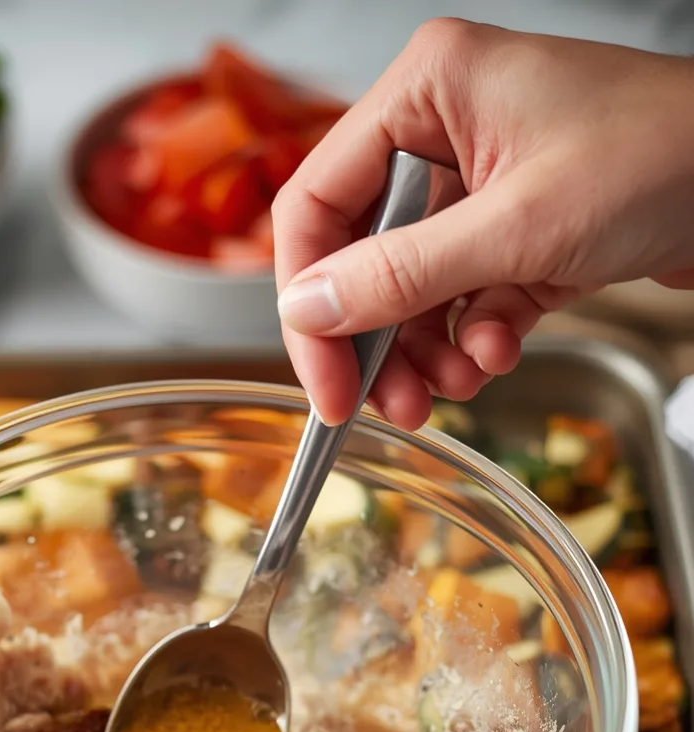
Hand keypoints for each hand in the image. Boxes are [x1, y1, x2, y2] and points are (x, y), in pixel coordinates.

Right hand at [274, 21, 693, 426]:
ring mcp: (483, 181)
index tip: (326, 379)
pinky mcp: (517, 228)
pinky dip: (477, 336)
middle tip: (394, 404)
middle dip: (381, 339)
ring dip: (431, 350)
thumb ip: (401, 275)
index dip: (311, 299)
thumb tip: (309, 311)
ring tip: (463, 382)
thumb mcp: (516, 229)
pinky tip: (502, 350)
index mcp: (427, 91)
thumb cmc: (662, 157)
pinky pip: (465, 297)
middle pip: (363, 256)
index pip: (318, 202)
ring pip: (413, 289)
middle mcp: (444, 130)